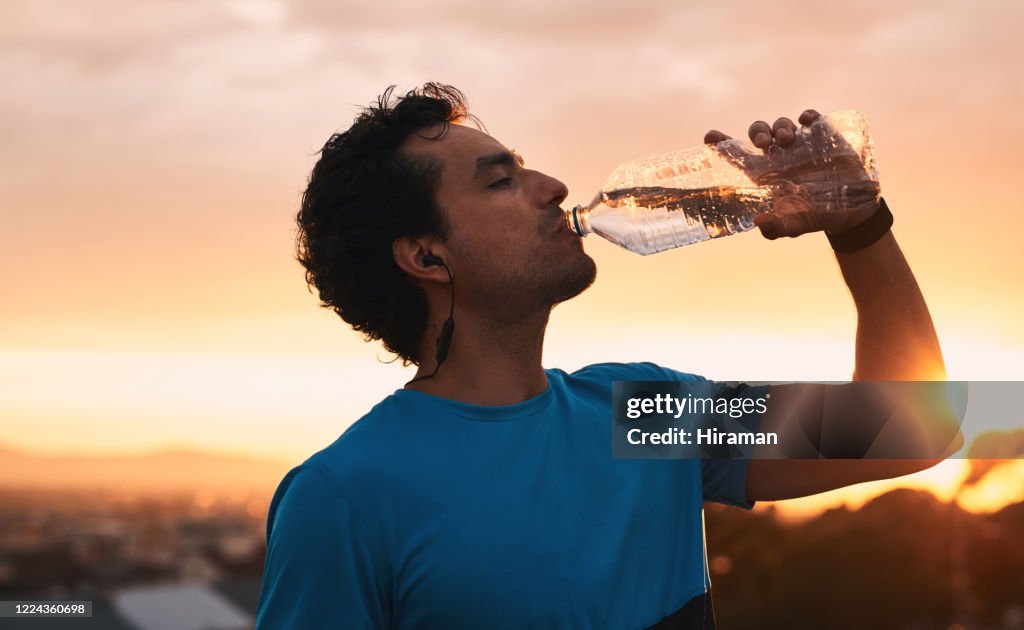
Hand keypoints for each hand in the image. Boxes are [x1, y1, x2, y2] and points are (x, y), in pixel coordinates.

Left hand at [704, 110, 879, 239]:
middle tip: (761, 142)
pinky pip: (810, 118)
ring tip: (785, 140)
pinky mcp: (822, 136)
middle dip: (756, 131)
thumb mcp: (795, 226)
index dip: (722, 144)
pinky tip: (806, 121)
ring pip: (781, 125)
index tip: (709, 136)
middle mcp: (778, 156)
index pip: (737, 155)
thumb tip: (759, 222)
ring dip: (779, 127)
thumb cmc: (814, 217)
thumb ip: (776, 228)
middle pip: (758, 133)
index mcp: (764, 174)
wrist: (851, 210)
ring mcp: (800, 144)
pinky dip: (806, 116)